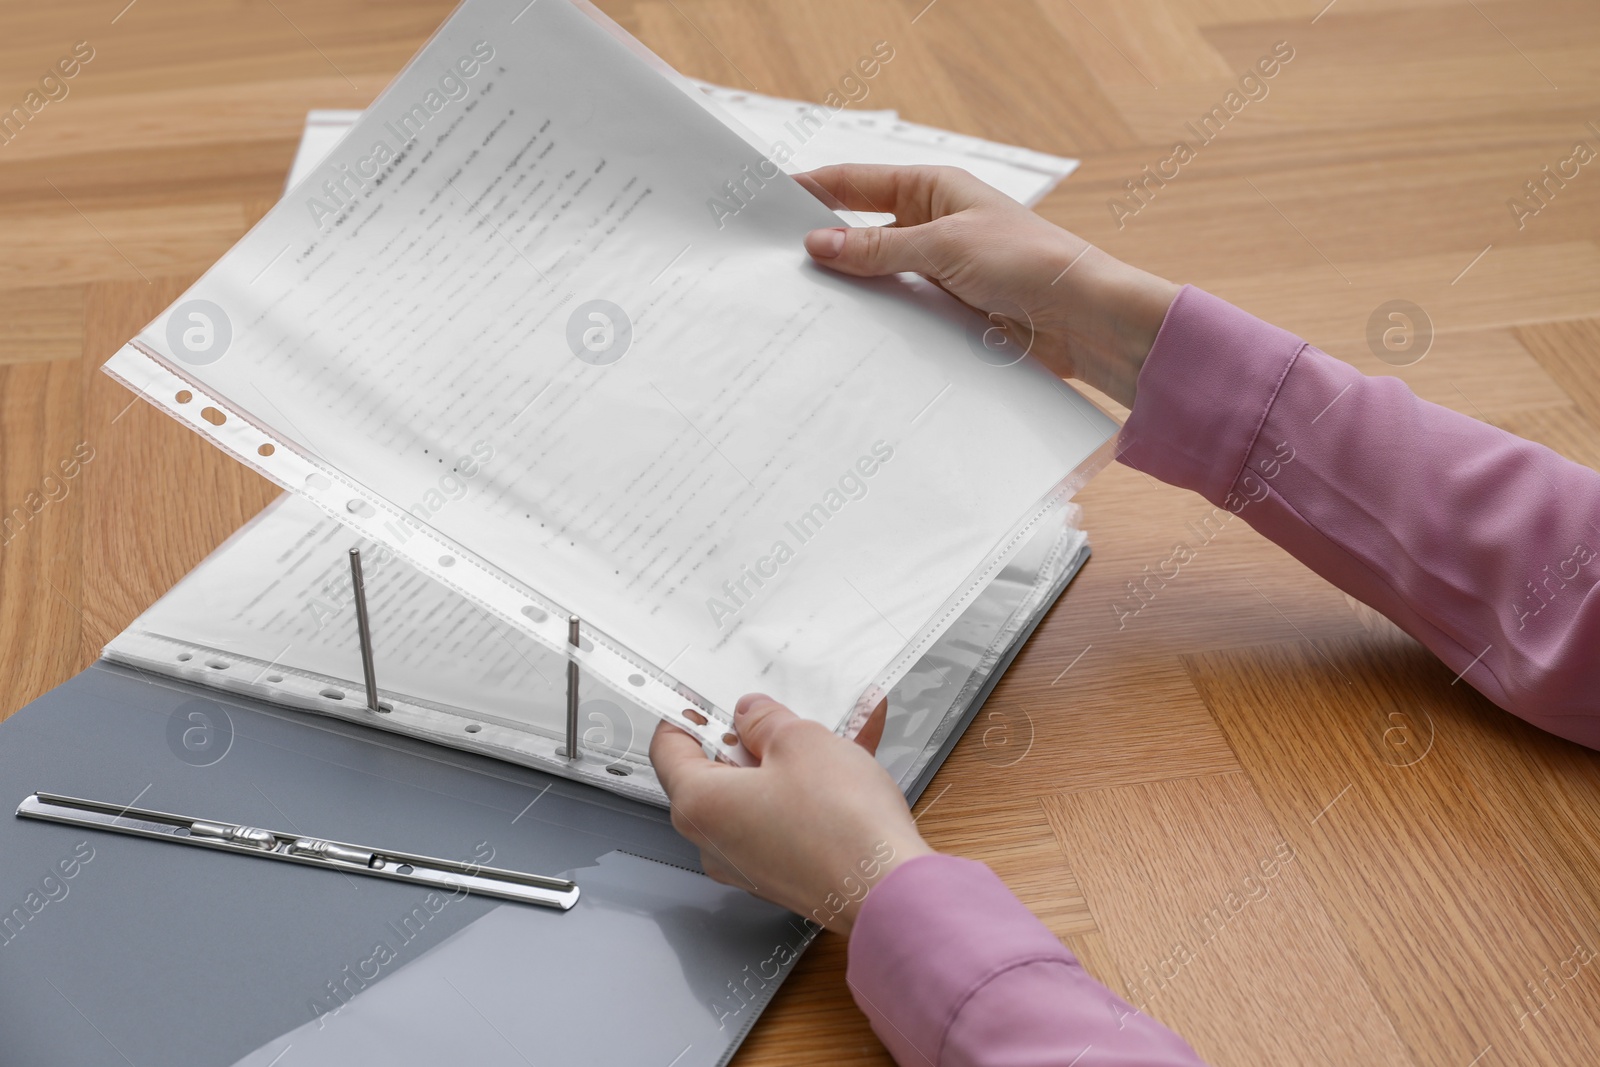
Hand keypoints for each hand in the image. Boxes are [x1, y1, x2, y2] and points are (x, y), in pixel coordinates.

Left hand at [650, 694, 932, 935]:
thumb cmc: (840, 825)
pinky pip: (791, 815)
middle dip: (753, 734)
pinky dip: (817, 785)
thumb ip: (765, 720)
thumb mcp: (800, 741)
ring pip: (764, 791)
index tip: (706, 697)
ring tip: (838, 722)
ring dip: (797, 755)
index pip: (668, 750)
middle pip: (719, 771)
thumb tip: (751, 715)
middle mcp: (717, 840)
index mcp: (700, 805)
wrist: (888, 892)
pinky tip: (856, 751)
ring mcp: (753, 861)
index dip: (687, 714)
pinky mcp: (789, 872)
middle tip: (778, 707)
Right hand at [795, 164, 1179, 408]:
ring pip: (877, 276)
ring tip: (800, 304)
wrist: (1084, 320)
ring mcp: (939, 270)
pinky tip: (845, 334)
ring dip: (849, 289)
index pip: (857, 182)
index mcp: (934, 189)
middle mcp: (934, 225)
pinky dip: (876, 320)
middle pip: (861, 230)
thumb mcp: (943, 246)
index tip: (767, 202)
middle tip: (773, 263)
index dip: (812, 189)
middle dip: (823, 245)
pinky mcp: (948, 311)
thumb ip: (877, 247)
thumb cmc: (1030, 264)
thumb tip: (818, 242)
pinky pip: (899, 311)